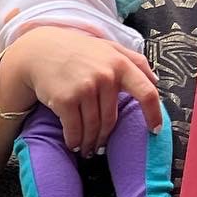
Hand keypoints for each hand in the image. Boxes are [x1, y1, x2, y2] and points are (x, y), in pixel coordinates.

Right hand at [11, 26, 160, 154]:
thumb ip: (135, 60)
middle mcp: (105, 76)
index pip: (146, 92)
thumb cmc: (78, 51)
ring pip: (93, 127)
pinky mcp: (65, 100)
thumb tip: (155, 81)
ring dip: (90, 142)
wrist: (40, 51)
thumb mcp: (109, 48)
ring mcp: (85, 89)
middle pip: (112, 119)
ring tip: (88, 148)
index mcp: (120, 64)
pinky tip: (74, 144)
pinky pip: (74, 129)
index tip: (154, 131)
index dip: (153, 114)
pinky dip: (75, 140)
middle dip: (106, 136)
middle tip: (101, 146)